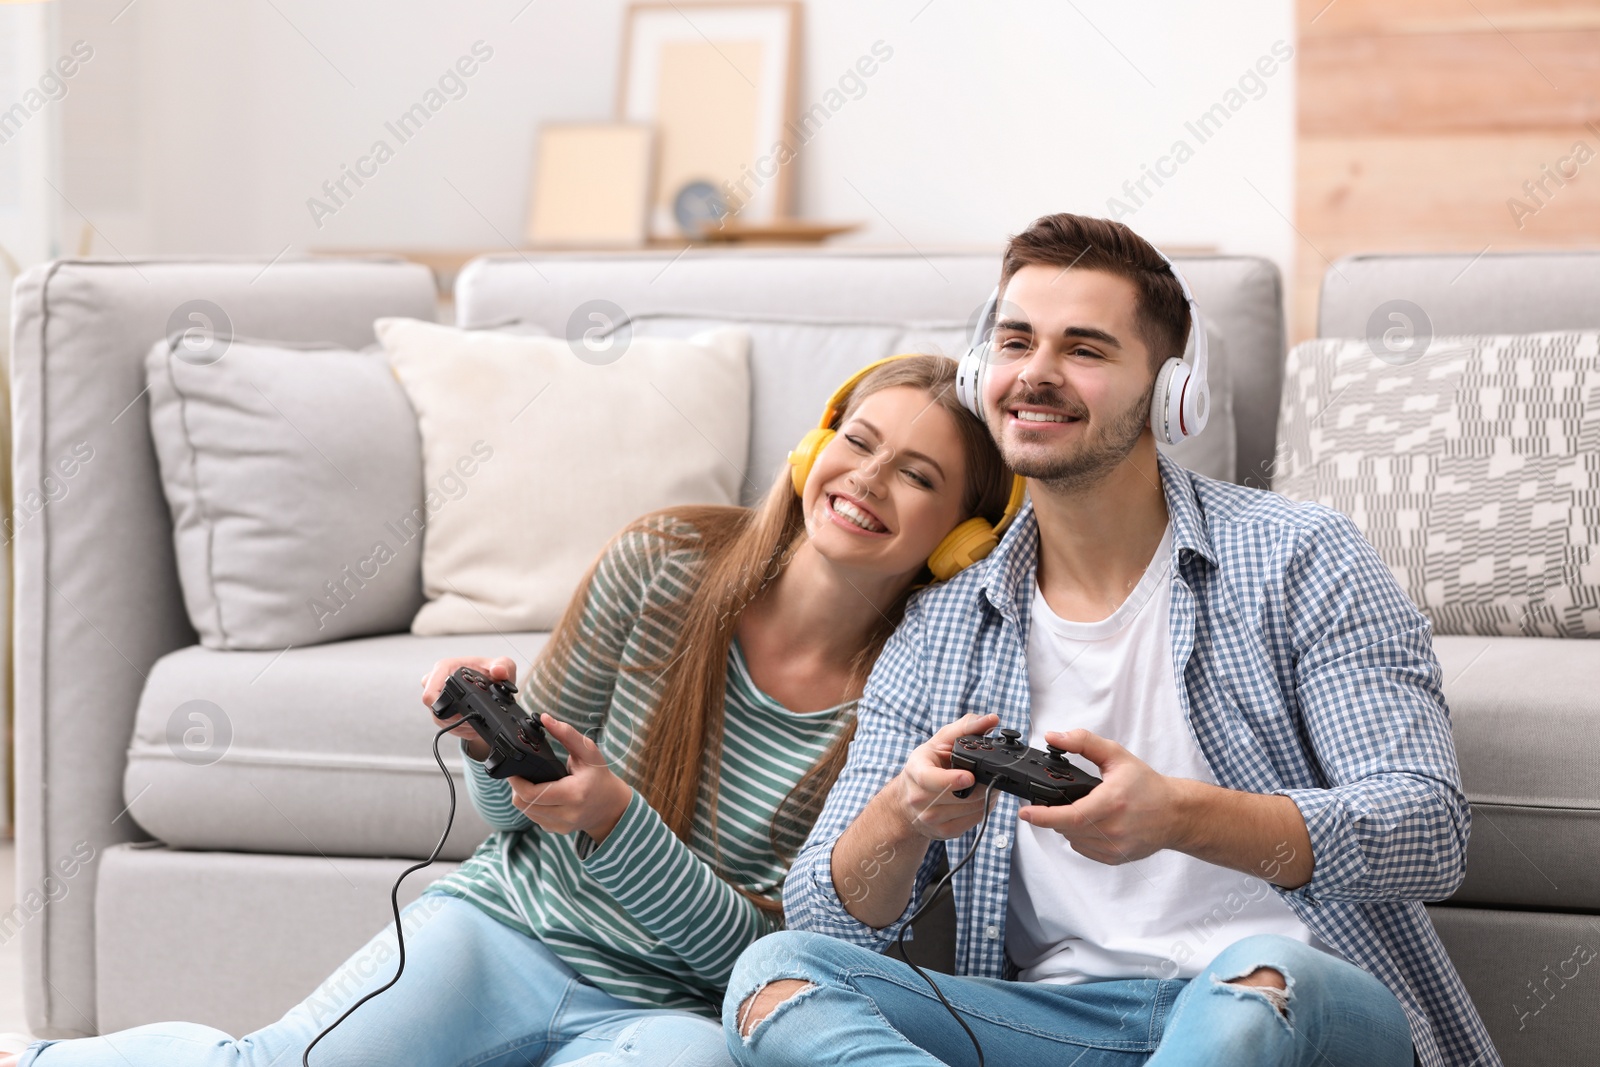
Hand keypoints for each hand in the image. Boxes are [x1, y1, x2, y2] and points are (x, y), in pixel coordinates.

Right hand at [420, 656, 517, 758]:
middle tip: (475, 717)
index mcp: (445, 668)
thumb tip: (498, 671)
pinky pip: (447, 727)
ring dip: (460, 725)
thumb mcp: (503, 665)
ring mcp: (437, 700)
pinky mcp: (442, 713)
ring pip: (441, 721)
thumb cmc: (490, 672)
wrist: (492, 685)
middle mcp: (436, 683)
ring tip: (477, 721)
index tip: (460, 709)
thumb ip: (503, 665)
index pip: (430, 689)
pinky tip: (474, 725)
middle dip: (456, 717)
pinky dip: (462, 729)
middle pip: (434, 709)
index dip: (441, 702)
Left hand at [506, 715, 632, 843]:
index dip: (516, 782)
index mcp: (574, 794)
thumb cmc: (599, 776)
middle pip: (523, 804)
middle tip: (520, 774)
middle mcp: (567, 814)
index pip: (531, 793)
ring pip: (526, 812)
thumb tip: (545, 718)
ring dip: (523, 797)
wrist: (612, 806)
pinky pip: (534, 818)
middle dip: (516, 788)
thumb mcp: (588, 751)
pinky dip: (533, 807)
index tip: (513, 770)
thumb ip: (566, 733)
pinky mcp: (558, 830)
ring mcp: (562, 825)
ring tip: (532, 782)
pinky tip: (542, 795)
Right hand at [892, 712, 998, 840]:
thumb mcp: (940, 741)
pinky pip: (974, 821)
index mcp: (916, 772)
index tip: (969, 777)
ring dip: (987, 796)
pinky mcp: (943, 832)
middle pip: (960, 796)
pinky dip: (983, 808)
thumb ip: (966, 727)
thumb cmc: (926, 766)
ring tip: (985, 783)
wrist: (907, 799)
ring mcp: (930, 818)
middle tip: (993, 773)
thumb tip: (991, 719)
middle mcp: (919, 798)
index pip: (931, 780)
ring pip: (972, 809)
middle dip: (982, 783)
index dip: (952, 779)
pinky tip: (978, 797)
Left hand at [1018, 729, 1189, 864]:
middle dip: (1055, 814)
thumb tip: (1053, 737)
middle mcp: (1113, 829)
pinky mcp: (1115, 858)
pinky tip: (1091, 823)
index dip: (1044, 816)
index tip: (1025, 812)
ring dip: (1067, 826)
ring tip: (1080, 809)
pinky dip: (1079, 837)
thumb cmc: (1147, 785)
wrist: (1175, 814)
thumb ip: (1083, 742)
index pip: (1071, 816)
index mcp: (1112, 802)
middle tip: (1059, 800)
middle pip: (1066, 827)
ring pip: (1073, 840)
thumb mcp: (1116, 755)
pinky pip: (1084, 849)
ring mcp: (1114, 847)